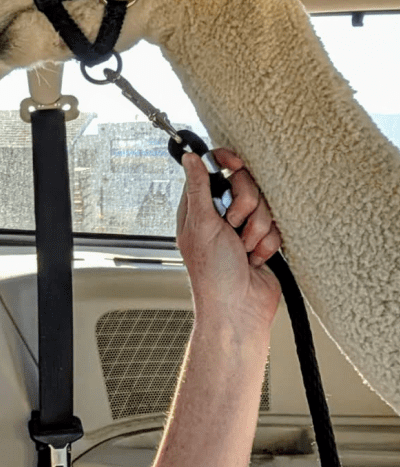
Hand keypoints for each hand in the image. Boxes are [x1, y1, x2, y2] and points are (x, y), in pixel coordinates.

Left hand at [176, 148, 282, 332]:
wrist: (239, 309)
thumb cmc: (212, 273)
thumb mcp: (201, 224)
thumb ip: (198, 187)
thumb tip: (189, 157)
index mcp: (200, 206)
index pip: (214, 168)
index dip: (227, 162)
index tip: (236, 163)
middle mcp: (221, 214)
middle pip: (245, 184)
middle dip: (245, 206)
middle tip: (233, 226)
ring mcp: (243, 227)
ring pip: (264, 205)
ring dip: (256, 230)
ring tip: (243, 250)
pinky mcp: (263, 240)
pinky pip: (276, 227)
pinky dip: (268, 244)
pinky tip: (255, 259)